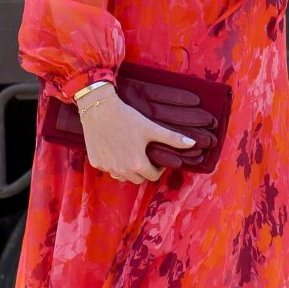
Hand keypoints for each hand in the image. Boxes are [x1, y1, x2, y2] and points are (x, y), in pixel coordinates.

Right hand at [79, 91, 196, 183]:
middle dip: (144, 170)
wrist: (99, 108)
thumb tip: (193, 144)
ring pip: (122, 176)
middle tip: (144, 155)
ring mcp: (107, 168)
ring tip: (131, 153)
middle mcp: (121, 170)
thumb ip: (172, 138)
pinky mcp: (96, 162)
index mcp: (138, 164)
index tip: (156, 157)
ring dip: (128, 170)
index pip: (153, 176)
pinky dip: (114, 164)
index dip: (158, 168)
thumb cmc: (127, 117)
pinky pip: (109, 169)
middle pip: (138, 179)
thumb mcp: (151, 128)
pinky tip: (116, 150)